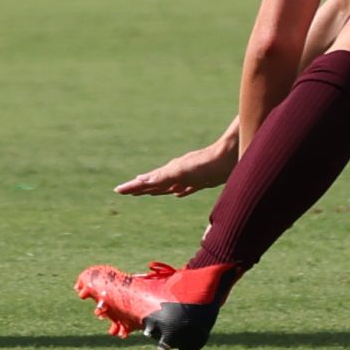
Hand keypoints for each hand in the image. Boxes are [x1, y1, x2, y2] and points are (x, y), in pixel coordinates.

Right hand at [114, 134, 238, 196]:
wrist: (231, 156)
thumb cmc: (206, 164)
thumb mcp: (181, 172)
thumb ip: (162, 177)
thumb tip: (141, 180)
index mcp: (169, 172)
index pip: (147, 181)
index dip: (133, 187)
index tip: (118, 190)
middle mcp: (177, 173)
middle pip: (155, 183)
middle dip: (141, 188)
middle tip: (127, 192)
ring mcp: (190, 176)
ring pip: (169, 185)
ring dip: (157, 190)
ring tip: (148, 193)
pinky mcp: (203, 181)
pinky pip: (186, 188)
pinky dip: (179, 191)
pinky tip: (178, 194)